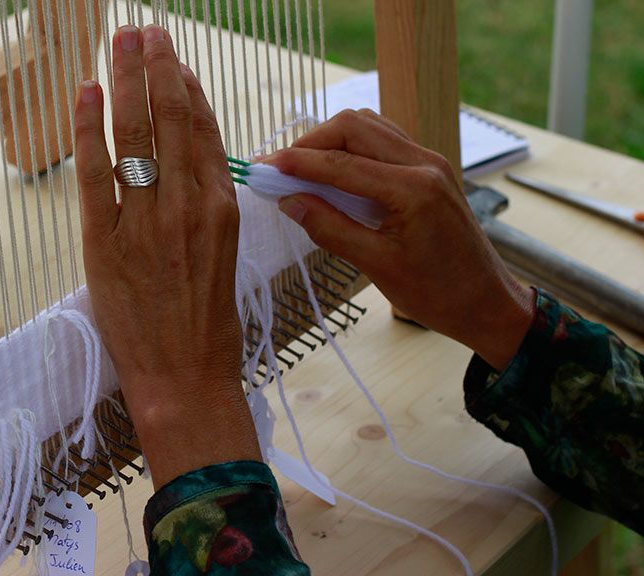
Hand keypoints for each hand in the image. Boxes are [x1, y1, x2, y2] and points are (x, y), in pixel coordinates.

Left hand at [74, 24, 259, 488]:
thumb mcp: (223, 255)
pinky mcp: (106, 242)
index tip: (173, 60)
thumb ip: (208, 206)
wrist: (186, 378)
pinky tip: (86, 93)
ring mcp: (146, 222)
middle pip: (169, 119)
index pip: (202, 131)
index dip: (185, 88)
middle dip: (155, 68)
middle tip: (143, 30)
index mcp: (222, 208)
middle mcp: (188, 206)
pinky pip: (96, 173)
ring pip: (135, 135)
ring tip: (120, 42)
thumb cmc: (207, 325)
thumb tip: (191, 165)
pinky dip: (88, 129)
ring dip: (126, 82)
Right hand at [265, 109, 533, 370]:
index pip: (341, 164)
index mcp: (413, 189)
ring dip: (329, 141)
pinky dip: (351, 147)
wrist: (487, 302)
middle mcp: (424, 163)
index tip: (262, 167)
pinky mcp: (428, 168)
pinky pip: (382, 140)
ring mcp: (429, 161)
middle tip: (277, 169)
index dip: (296, 163)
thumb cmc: (438, 294)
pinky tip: (331, 171)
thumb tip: (289, 201)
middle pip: (353, 126)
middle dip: (309, 143)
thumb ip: (330, 228)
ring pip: (367, 126)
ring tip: (299, 169)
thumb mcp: (377, 266)